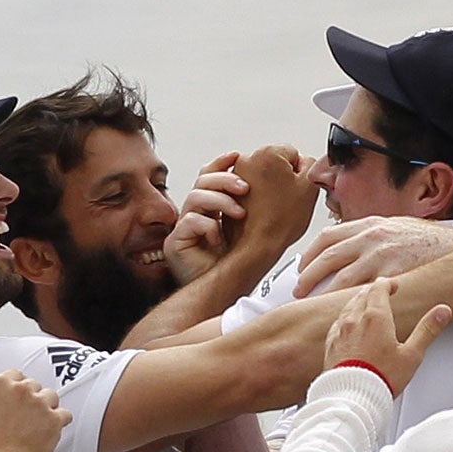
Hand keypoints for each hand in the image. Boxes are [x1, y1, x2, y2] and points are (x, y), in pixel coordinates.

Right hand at [0, 368, 69, 451]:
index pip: (16, 376)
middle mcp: (23, 390)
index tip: (12, 403)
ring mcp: (40, 404)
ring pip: (51, 397)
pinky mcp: (55, 419)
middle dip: (30, 400)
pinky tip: (48, 430)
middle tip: (21, 418)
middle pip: (34, 386)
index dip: (15, 391)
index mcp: (2, 384)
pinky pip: (65, 414)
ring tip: (34, 424)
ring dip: (46, 407)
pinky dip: (59, 422)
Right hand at [163, 152, 248, 283]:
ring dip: (221, 201)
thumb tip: (277, 187)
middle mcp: (194, 214)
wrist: (220, 296)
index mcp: (210, 208)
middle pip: (202, 180)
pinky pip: (189, 222)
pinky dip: (209, 227)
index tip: (238, 156)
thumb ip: (254, 210)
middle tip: (246, 188)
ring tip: (240, 215)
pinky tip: (220, 240)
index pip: (210, 176)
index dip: (222, 163)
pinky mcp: (175, 242)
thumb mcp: (250, 232)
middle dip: (225, 179)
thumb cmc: (235, 267)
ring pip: (195, 197)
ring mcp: (183, 227)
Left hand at [229, 145, 317, 257]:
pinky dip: (255, 197)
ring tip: (272, 208)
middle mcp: (248, 159)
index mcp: (268, 153)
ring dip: (268, 188)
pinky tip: (262, 212)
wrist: (256, 247)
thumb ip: (312, 164)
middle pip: (275, 163)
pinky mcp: (228, 191)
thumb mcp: (310, 187)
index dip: (299, 174)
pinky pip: (249, 189)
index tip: (295, 188)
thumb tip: (306, 162)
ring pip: (262, 176)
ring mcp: (235, 176)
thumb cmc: (279, 222)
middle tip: (285, 200)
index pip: (293, 154)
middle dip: (281, 179)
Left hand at [294, 217, 452, 296]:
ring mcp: (381, 257)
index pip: (328, 237)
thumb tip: (352, 240)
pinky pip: (363, 293)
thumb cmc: (428, 241)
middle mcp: (371, 238)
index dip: (310, 254)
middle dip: (308, 275)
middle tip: (298, 290)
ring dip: (323, 292)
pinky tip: (340, 313)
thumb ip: (372, 233)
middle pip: (327, 257)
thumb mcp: (396, 226)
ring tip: (312, 305)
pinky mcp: (393, 276)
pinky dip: (349, 303)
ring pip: (341, 277)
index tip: (301, 267)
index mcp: (369, 224)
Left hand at [323, 280, 452, 395]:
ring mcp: (340, 332)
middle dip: (373, 291)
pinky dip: (346, 318)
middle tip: (381, 292)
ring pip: (348, 307)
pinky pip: (337, 323)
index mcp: (375, 317)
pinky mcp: (331, 344)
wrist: (352, 397)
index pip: (378, 288)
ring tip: (366, 305)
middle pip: (362, 295)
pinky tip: (349, 326)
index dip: (387, 284)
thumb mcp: (412, 354)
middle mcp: (354, 320)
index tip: (393, 285)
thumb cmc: (381, 378)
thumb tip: (443, 311)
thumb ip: (427, 329)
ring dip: (359, 303)